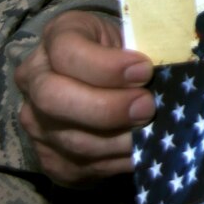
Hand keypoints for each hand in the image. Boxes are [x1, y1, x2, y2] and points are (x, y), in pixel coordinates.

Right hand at [13, 10, 154, 186]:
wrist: (104, 79)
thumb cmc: (125, 52)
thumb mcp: (133, 36)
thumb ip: (144, 49)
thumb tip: (169, 76)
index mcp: (56, 37)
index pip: (67, 52)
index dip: (107, 66)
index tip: (145, 71)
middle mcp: (33, 79)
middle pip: (54, 99)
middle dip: (107, 108)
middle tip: (147, 108)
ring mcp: (35, 120)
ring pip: (70, 139)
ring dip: (117, 141)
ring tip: (150, 133)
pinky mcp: (46, 156)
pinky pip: (77, 167)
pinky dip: (115, 162)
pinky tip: (139, 152)